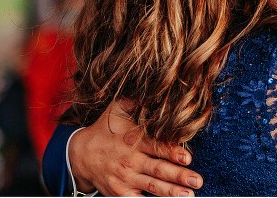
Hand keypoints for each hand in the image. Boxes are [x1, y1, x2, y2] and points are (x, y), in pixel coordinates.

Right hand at [69, 100, 202, 195]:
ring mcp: (125, 179)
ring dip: (171, 192)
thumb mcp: (117, 109)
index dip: (172, 152)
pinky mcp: (120, 192)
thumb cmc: (105, 129)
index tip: (187, 158)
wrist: (80, 154)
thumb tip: (157, 89)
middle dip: (179, 176)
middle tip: (197, 180)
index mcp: (133, 141)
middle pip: (158, 170)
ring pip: (152, 187)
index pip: (156, 147)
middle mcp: (131, 161)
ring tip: (188, 195)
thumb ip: (136, 101)